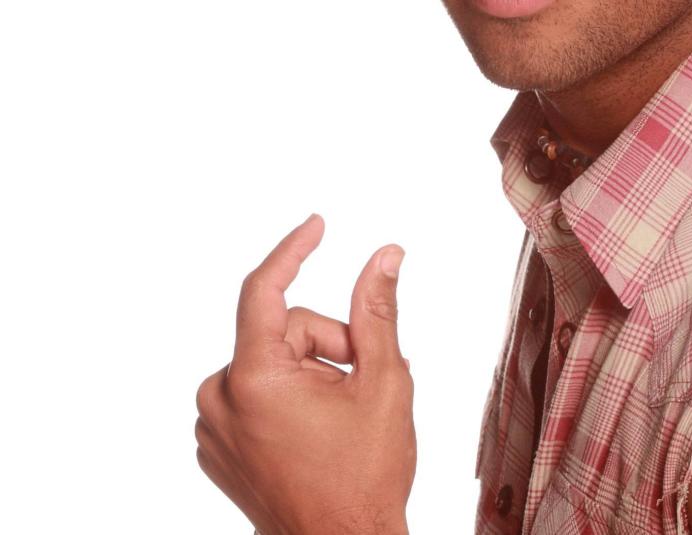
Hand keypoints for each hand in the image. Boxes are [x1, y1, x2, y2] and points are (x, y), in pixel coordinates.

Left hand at [195, 214, 414, 534]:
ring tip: (339, 417)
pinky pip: (253, 397)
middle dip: (329, 347)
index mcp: (254, 378)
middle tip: (362, 384)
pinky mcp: (215, 447)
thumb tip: (386, 256)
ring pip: (269, 365)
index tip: (316, 226)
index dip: (294, 251)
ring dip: (309, 376)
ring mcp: (212, 427)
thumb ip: (379, 312)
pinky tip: (314, 435)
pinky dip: (287, 402)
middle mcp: (219, 398)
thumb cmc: (365, 476)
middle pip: (282, 332)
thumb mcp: (384, 383)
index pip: (264, 290)